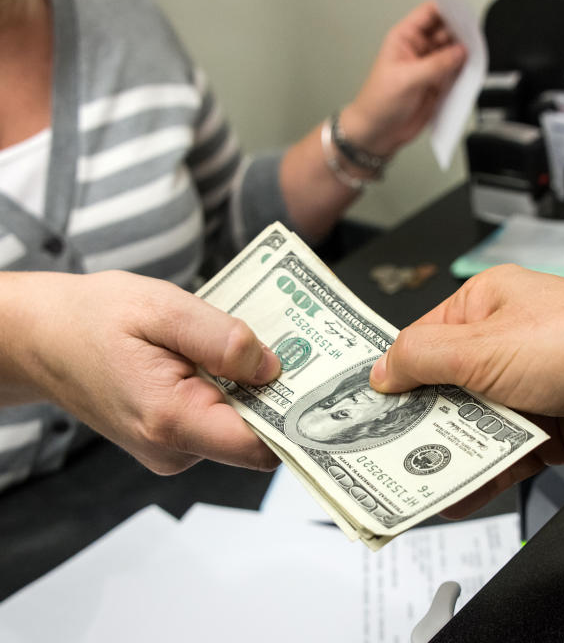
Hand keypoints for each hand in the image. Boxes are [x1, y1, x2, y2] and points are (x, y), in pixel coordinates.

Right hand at [5, 271, 281, 474]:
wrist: (41, 336)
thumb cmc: (93, 318)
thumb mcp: (162, 308)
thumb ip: (221, 339)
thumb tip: (272, 368)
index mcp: (171, 419)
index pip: (261, 446)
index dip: (299, 421)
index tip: (327, 389)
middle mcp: (173, 449)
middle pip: (257, 438)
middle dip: (282, 398)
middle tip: (304, 352)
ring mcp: (172, 450)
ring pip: (240, 429)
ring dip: (254, 392)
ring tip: (253, 347)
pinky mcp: (172, 441)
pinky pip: (220, 421)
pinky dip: (231, 393)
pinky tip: (223, 360)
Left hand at [340, 0, 466, 156]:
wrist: (378, 133)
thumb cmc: (378, 103)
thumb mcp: (407, 79)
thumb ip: (437, 65)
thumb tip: (460, 52)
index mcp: (405, 38)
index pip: (430, 14)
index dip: (447, 11)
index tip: (463, 18)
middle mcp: (418, 50)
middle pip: (446, 32)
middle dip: (461, 34)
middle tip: (473, 41)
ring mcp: (429, 68)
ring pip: (454, 53)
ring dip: (464, 54)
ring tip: (474, 58)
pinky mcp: (437, 85)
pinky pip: (456, 74)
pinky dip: (464, 73)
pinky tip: (469, 74)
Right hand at [370, 265, 563, 516]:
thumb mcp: (483, 344)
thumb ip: (423, 359)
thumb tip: (381, 371)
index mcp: (486, 306)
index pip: (420, 342)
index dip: (389, 376)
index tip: (357, 408)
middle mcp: (504, 346)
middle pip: (442, 391)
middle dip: (414, 423)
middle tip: (374, 455)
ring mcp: (526, 391)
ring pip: (469, 429)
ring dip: (445, 455)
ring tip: (406, 483)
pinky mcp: (546, 432)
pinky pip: (500, 458)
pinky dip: (478, 477)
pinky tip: (452, 496)